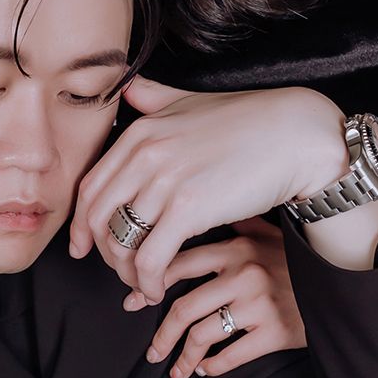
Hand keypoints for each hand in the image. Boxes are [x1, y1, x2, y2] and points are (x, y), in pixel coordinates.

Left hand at [69, 76, 348, 302]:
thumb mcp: (190, 101)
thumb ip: (153, 97)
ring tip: (142, 284)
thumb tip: (129, 88)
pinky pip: (150, 257)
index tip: (85, 246)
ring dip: (127, 272)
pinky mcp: (189, 209)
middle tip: (117, 270)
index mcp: (140, 131)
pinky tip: (158, 289)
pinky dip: (148, 280)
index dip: (82, 223)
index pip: (91, 186)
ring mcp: (165, 181)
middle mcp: (145, 154)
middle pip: (98, 216)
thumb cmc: (250, 120)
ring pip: (121, 240)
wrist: (295, 135)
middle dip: (102, 252)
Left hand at [126, 218, 306, 377]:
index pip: (178, 265)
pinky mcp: (275, 332)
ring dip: (183, 357)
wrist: (344, 285)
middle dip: (161, 334)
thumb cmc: (301, 261)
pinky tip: (205, 370)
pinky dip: (213, 366)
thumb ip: (240, 225)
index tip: (131, 303)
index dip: (148, 286)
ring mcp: (259, 304)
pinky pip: (232, 354)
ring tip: (176, 370)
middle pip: (184, 308)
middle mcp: (244, 274)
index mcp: (237, 248)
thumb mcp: (272, 234)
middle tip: (151, 352)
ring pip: (203, 335)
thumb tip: (209, 212)